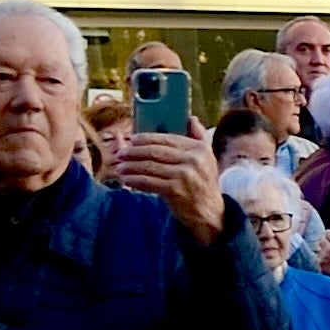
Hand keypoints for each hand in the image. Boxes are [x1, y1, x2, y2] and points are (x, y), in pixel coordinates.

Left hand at [108, 126, 227, 239]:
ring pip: (150, 167)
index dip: (147, 138)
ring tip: (120, 167)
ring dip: (131, 167)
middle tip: (121, 154)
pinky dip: (135, 180)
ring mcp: (184, 175)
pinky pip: (149, 182)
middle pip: (156, 152)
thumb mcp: (207, 158)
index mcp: (199, 149)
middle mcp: (193, 160)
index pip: (167, 139)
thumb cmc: (204, 183)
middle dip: (134, 152)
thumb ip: (199, 137)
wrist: (210, 212)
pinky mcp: (175, 190)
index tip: (133, 139)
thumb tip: (191, 118)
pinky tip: (126, 180)